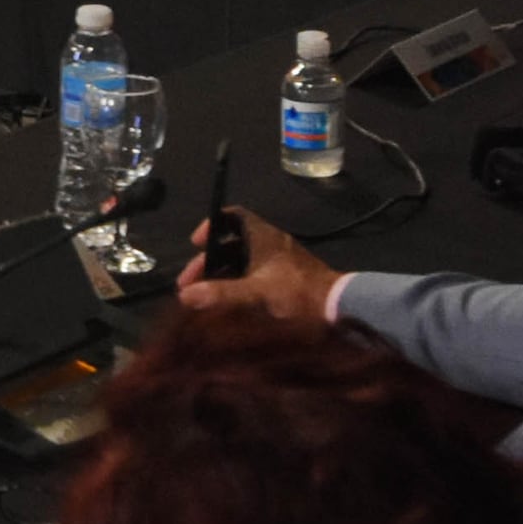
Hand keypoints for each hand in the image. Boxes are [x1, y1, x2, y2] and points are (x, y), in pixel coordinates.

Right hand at [174, 205, 339, 324]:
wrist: (337, 308)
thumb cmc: (296, 293)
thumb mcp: (256, 292)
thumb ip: (222, 293)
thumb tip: (185, 295)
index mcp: (263, 236)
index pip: (234, 216)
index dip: (212, 225)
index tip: (195, 243)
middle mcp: (271, 244)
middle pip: (232, 244)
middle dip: (209, 262)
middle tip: (190, 284)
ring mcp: (279, 261)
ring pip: (242, 261)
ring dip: (222, 275)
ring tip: (204, 295)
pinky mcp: (286, 278)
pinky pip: (254, 274)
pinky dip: (237, 284)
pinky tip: (228, 303)